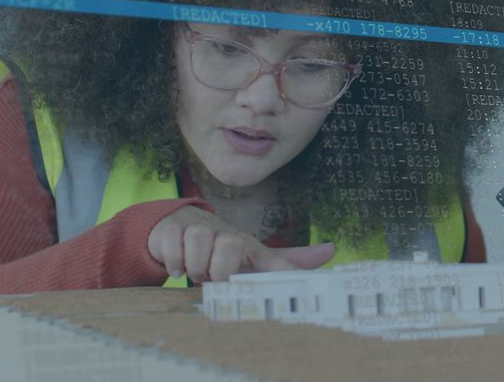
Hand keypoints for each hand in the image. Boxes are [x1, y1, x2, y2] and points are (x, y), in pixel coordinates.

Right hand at [147, 205, 335, 282]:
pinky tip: (176, 267)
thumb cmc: (221, 248)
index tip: (291, 277)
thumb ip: (286, 260)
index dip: (282, 268)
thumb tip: (331, 250)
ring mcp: (198, 229)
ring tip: (194, 271)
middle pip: (230, 245)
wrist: (179, 226)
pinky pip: (173, 244)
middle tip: (212, 277)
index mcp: (249, 246)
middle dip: (219, 269)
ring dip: (194, 266)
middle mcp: (226, 234)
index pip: (271, 258)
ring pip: (199, 242)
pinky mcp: (172, 230)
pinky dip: (173, 260)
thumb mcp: (252, 257)